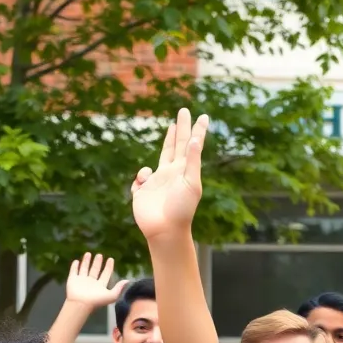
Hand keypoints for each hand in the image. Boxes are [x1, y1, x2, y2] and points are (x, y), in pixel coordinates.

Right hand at [66, 252, 127, 308]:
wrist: (81, 304)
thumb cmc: (96, 301)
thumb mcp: (111, 295)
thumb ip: (119, 288)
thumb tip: (128, 281)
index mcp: (100, 285)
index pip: (106, 274)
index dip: (109, 267)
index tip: (111, 259)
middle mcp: (91, 282)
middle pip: (95, 270)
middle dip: (98, 262)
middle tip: (100, 255)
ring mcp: (81, 281)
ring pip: (84, 269)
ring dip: (86, 261)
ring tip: (88, 253)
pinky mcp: (72, 280)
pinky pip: (74, 271)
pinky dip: (75, 266)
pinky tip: (77, 261)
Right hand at [132, 108, 208, 240]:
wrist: (166, 230)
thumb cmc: (181, 209)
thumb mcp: (191, 183)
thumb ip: (192, 161)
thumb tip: (195, 139)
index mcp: (184, 170)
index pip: (191, 145)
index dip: (196, 130)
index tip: (202, 116)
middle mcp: (172, 173)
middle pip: (175, 144)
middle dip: (180, 128)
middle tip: (183, 111)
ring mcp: (157, 181)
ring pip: (159, 158)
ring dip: (164, 144)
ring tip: (170, 131)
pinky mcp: (143, 191)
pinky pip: (139, 179)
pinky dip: (139, 179)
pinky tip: (141, 187)